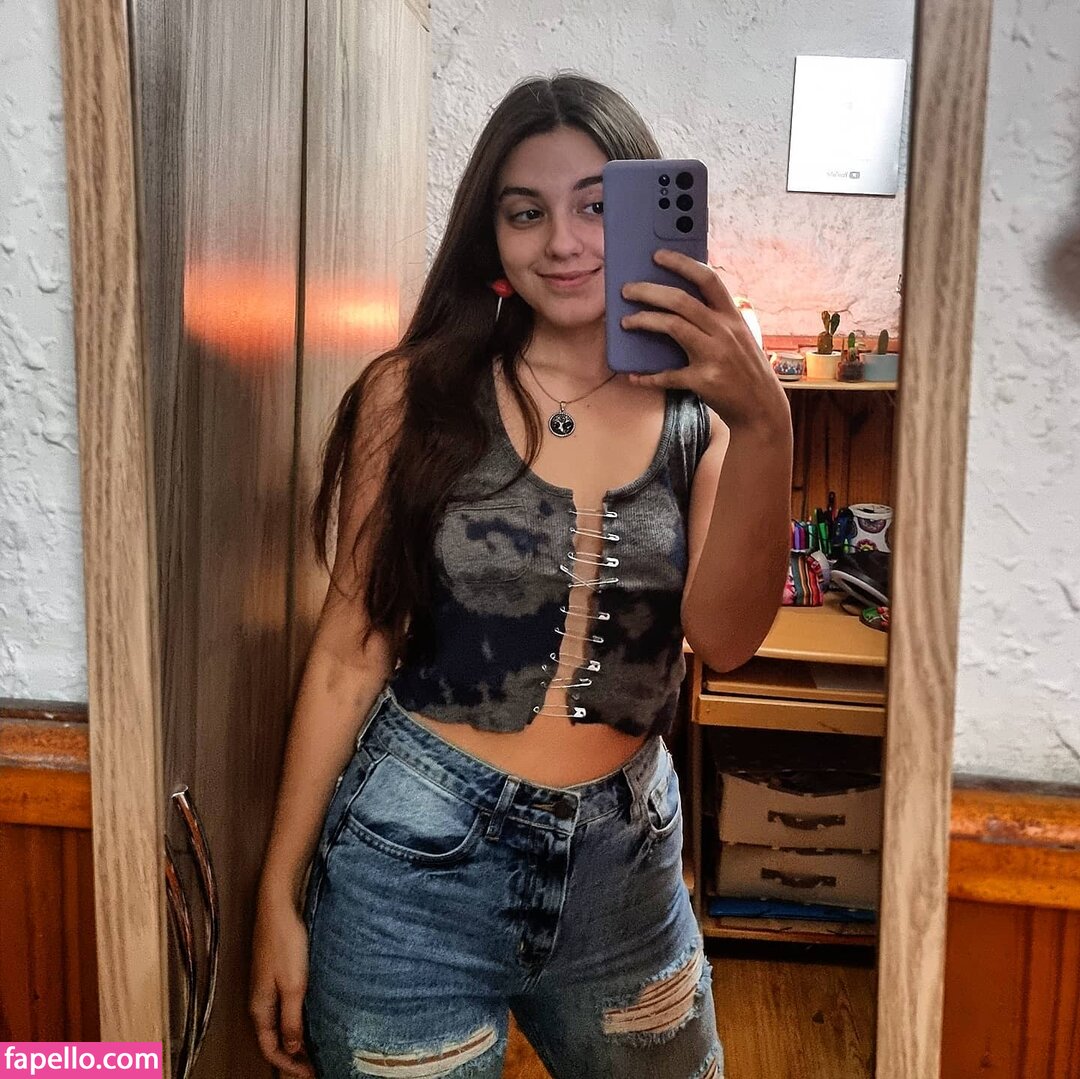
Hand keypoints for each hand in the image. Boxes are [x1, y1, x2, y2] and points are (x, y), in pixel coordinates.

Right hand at [250, 897, 316, 1076]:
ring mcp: (266, 987)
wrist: (277, 908)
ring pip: (277, 1024)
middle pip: (273, 1039)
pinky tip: (309, 1019)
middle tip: (314, 1067)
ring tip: (314, 1050)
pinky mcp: (275, 975)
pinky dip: (294, 1021)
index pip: (271, 1048)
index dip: (289, 1066)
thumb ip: (290, 1019)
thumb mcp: (293, 985)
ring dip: (294, 1040)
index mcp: (260, 1007)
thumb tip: (291, 1049)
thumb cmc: (285, 944)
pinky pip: (282, 1008)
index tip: (309, 1075)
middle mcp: (260, 1001)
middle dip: (291, 1057)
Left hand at [619, 249, 789, 433]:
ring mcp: (715, 355)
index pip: (708, 279)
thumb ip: (716, 320)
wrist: (762, 409)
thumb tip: (677, 304)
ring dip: (644, 321)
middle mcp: (725, 331)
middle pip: (681, 300)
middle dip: (649, 290)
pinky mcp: (704, 381)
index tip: (658, 255)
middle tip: (627, 289)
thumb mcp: (739, 338)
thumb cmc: (744, 370)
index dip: (682, 263)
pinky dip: (648, 377)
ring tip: (626, 322)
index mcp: (733, 317)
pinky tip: (634, 376)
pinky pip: (668, 375)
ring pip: (673, 326)